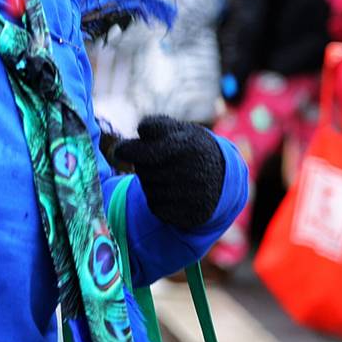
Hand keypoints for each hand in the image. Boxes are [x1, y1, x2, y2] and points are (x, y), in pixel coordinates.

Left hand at [112, 115, 224, 230]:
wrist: (222, 175)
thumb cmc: (189, 146)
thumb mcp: (175, 129)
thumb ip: (152, 125)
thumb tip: (130, 142)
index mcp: (187, 146)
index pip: (145, 152)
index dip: (127, 151)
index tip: (119, 150)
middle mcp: (192, 172)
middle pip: (143, 171)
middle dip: (143, 164)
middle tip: (157, 160)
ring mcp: (193, 196)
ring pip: (148, 190)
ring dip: (150, 183)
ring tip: (166, 175)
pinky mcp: (191, 215)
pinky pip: (155, 207)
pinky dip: (156, 200)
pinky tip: (170, 192)